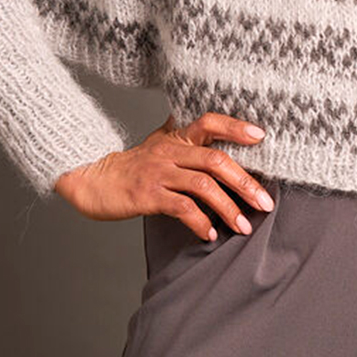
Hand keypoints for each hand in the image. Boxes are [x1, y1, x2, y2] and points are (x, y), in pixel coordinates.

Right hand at [51, 110, 274, 239]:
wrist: (91, 180)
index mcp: (176, 138)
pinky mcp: (147, 194)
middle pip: (215, 160)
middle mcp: (169, 151)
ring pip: (203, 186)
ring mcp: (158, 172)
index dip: (235, 127)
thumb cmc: (129, 166)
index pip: (209, 122)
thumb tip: (215, 133)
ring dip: (228, 208)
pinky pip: (181, 207)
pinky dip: (200, 222)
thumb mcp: (157, 144)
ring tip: (243, 226)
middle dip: (245, 183)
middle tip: (265, 203)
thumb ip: (184, 138)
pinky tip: (210, 234)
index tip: (260, 136)